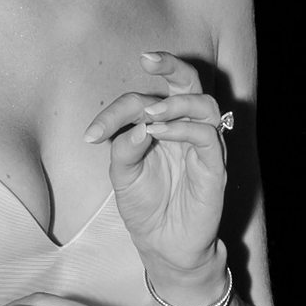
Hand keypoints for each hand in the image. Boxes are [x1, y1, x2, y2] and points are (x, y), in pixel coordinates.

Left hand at [87, 54, 230, 281]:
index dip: (116, 110)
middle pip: (189, 82)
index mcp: (162, 125)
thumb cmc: (146, 208)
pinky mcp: (215, 166)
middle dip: (170, 64)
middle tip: (146, 58)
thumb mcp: (122, 176)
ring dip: (175, 102)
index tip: (91, 136)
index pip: (146, 98)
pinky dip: (182, 128)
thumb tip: (136, 124)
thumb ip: (124, 148)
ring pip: (204, 104)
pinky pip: (206, 135)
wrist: (163, 247)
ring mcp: (203, 146)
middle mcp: (185, 129)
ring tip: (149, 113)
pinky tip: (158, 133)